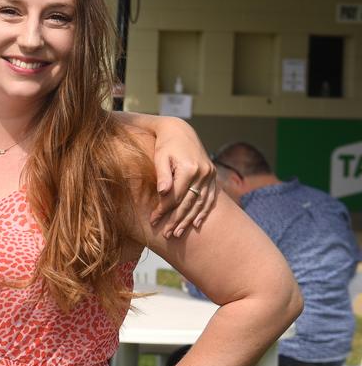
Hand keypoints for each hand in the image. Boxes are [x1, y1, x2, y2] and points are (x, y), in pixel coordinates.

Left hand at [148, 117, 216, 236]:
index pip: (175, 197)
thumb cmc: (164, 145)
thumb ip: (162, 174)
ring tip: (178, 233)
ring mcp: (209, 175)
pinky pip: (210, 197)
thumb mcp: (160, 156)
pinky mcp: (212, 175)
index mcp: (188, 169)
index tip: (153, 221)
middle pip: (189, 203)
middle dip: (177, 220)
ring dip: (190, 220)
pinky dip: (204, 211)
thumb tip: (162, 193)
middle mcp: (202, 173)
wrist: (179, 130)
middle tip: (167, 234)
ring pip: (200, 203)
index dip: (163, 211)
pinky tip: (197, 223)